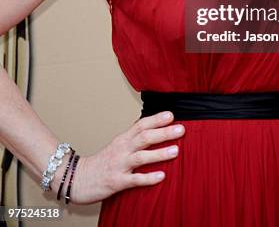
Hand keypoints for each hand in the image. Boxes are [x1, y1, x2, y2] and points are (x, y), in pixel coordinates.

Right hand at [62, 111, 184, 204]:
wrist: (77, 178)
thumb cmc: (102, 162)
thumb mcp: (117, 146)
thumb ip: (134, 139)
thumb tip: (155, 131)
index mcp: (122, 139)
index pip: (141, 125)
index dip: (156, 119)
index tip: (172, 115)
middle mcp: (121, 149)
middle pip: (144, 137)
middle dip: (163, 133)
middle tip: (181, 129)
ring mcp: (119, 165)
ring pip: (141, 156)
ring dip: (159, 153)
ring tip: (176, 151)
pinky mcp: (116, 181)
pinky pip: (134, 179)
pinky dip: (148, 178)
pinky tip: (161, 176)